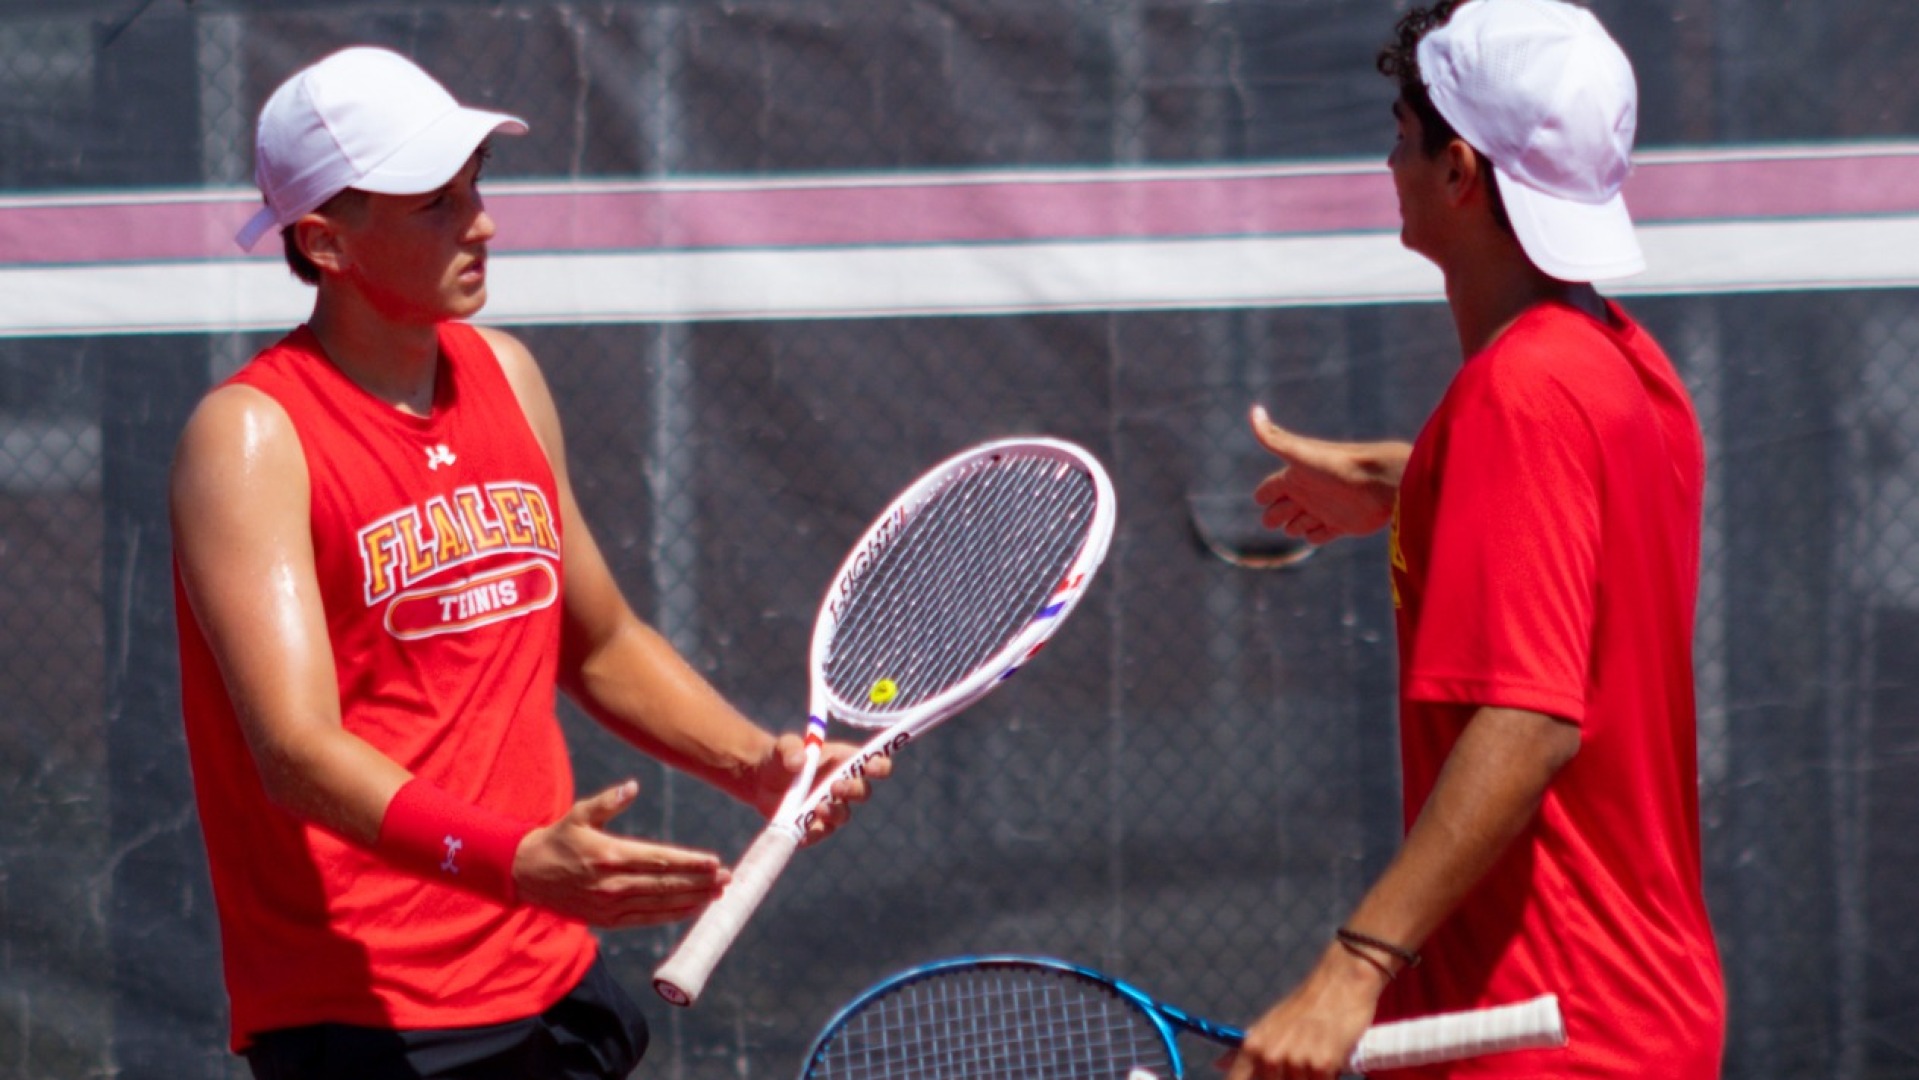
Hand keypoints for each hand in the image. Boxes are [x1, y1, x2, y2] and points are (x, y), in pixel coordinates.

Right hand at [513, 781, 728, 927]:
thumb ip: (608, 801)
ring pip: (660, 904)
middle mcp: (614, 883)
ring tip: (718, 894)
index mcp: (610, 855)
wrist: (527, 875)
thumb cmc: (558, 840)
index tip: (715, 862)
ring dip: (692, 900)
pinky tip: (692, 909)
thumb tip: (633, 786)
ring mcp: (611, 905)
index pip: (660, 859)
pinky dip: (672, 916)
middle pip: (666, 884)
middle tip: (728, 879)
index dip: (690, 862)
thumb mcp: (579, 814)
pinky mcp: (608, 920)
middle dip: (700, 882)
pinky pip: (647, 920)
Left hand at [747, 732, 890, 844]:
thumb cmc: (779, 757)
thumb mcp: (783, 746)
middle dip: (854, 790)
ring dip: (835, 812)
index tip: (870, 767)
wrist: (759, 780)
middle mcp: (842, 785)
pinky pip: (820, 833)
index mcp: (844, 761)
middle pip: (863, 792)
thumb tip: (798, 761)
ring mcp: (830, 808)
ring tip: (818, 807)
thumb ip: (790, 748)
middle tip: (836, 786)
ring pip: (843, 816)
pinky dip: (813, 832)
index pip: (875, 763)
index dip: (879, 766)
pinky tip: (802, 829)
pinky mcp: (814, 826)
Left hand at [1220, 942, 1388, 1079]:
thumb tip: (1218, 1065)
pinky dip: (1326, 1077)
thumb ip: (1247, 1051)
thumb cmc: (1304, 1007)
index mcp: (1252, 1047)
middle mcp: (1270, 1056)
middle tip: (1298, 1061)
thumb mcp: (1269, 1024)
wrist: (1340, 983)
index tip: (1267, 1075)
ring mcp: (1295, 1061)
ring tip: (1314, 1060)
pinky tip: (1329, 1061)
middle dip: (1286, 1079)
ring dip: (1308, 1079)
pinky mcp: (1322, 1065)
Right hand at [1248, 406, 1406, 543]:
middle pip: (1280, 510)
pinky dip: (1315, 537)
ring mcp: (1324, 509)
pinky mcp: (1341, 525)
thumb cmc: (1338, 465)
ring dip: (1294, 527)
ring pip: (1298, 525)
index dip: (1263, 496)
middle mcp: (1308, 493)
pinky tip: (1316, 533)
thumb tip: (1254, 410)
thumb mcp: (1300, 453)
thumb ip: (1273, 437)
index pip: (1269, 489)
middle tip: (1277, 520)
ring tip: (1299, 523)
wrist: (1380, 480)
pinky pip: (1320, 536)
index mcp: (1295, 476)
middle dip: (1274, 517)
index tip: (1261, 499)